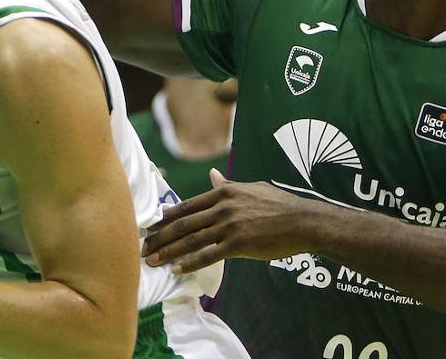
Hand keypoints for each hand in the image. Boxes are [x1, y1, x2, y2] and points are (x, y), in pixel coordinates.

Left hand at [141, 169, 325, 272]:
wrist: (303, 221)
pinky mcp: (238, 244)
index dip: (165, 218)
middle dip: (159, 237)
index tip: (150, 227)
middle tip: (142, 247)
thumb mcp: (251, 188)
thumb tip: (212, 175)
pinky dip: (190, 263)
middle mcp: (222, 208)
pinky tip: (176, 270)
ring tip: (152, 260)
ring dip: (168, 252)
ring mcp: (229, 226)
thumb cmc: (279, 205)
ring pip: (191, 240)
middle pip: (183, 224)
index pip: (186, 206)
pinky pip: (208, 255)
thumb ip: (228, 186)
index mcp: (223, 193)